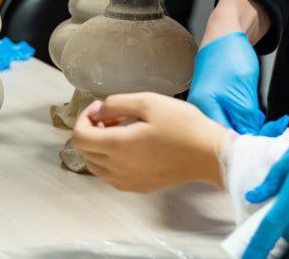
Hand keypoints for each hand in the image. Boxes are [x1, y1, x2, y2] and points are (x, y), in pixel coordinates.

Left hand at [72, 93, 229, 191]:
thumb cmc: (183, 125)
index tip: (101, 107)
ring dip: (100, 146)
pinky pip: (110, 175)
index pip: (79, 136)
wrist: (208, 154)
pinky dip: (110, 160)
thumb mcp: (149, 102)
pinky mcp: (138, 187)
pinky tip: (131, 148)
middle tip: (114, 116)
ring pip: (95, 165)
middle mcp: (117, 168)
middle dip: (92, 130)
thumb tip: (97, 110)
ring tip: (122, 130)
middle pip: (84, 151)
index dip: (84, 117)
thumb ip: (116, 103)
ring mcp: (127, 181)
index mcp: (117, 146)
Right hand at [187, 31, 269, 133]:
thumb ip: (245, 117)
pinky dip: (245, 120)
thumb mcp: (243, 89)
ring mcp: (208, 107)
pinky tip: (256, 117)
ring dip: (250, 128)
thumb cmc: (230, 56)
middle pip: (227, 135)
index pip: (224, 137)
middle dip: (250, 136)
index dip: (245, 143)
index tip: (266, 142)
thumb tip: (251, 138)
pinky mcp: (216, 103)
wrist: (225, 35)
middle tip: (273, 131)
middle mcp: (202, 110)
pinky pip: (231, 118)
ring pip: (231, 127)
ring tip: (270, 125)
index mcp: (205, 106)